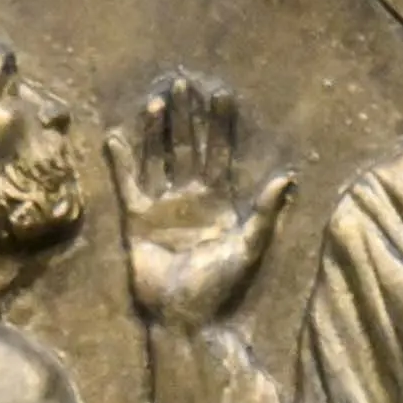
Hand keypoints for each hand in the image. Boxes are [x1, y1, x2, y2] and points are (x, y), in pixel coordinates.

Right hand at [123, 70, 282, 327]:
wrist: (185, 318)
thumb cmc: (221, 288)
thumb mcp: (250, 247)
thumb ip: (264, 212)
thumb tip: (287, 178)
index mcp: (220, 204)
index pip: (221, 155)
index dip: (221, 126)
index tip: (222, 95)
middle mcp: (191, 200)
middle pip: (188, 149)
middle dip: (188, 118)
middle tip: (184, 83)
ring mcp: (164, 208)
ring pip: (159, 160)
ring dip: (156, 133)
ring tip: (156, 102)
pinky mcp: (137, 221)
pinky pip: (128, 185)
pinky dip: (122, 163)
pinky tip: (116, 137)